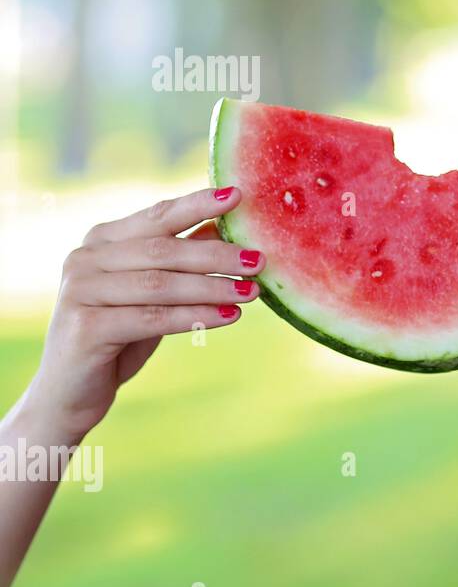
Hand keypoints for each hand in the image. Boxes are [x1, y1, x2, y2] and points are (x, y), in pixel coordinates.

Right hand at [27, 187, 263, 440]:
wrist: (70, 392)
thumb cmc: (119, 335)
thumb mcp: (153, 292)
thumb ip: (179, 259)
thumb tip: (224, 227)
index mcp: (101, 240)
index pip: (158, 216)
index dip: (198, 204)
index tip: (237, 194)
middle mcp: (85, 258)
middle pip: (164, 250)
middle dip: (217, 255)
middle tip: (259, 261)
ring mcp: (80, 290)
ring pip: (161, 284)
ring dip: (213, 288)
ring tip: (252, 292)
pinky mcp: (85, 325)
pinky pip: (153, 317)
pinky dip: (195, 317)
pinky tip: (230, 317)